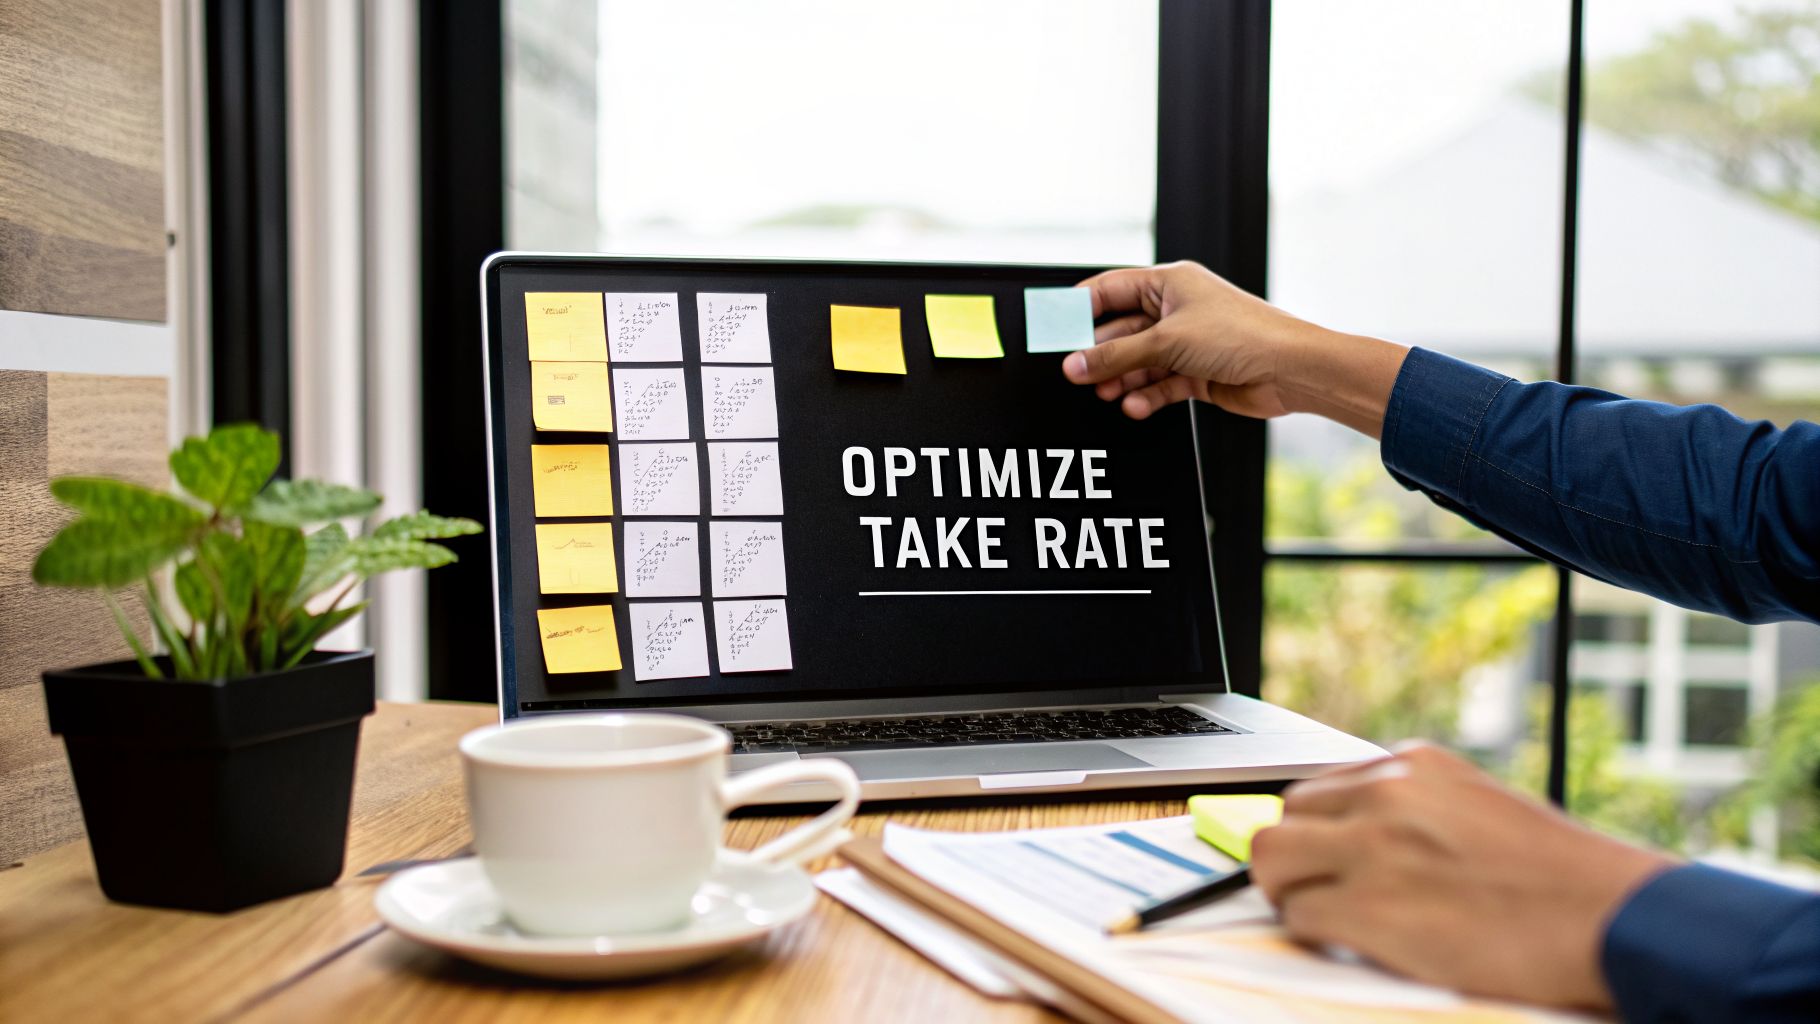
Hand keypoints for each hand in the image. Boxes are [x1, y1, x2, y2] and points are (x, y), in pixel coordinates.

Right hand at [1063, 261, 1408, 437]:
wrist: (1292, 370)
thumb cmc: (1243, 336)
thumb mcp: (1167, 342)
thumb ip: (1116, 357)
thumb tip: (1074, 364)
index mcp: (1170, 283)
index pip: (1110, 290)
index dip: (1079, 308)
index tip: (1051, 328)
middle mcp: (1177, 310)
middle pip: (1121, 331)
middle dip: (1098, 353)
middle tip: (1073, 372)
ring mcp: (1187, 343)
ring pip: (1139, 361)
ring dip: (1121, 378)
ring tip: (1103, 393)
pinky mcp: (1198, 374)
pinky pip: (1159, 384)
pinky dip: (1146, 395)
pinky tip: (1134, 405)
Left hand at [1250, 743, 1676, 1010]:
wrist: (1613, 918)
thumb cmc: (1565, 878)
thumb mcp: (1483, 806)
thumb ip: (1421, 806)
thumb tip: (1372, 829)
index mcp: (1414, 765)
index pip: (1325, 785)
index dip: (1324, 829)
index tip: (1330, 855)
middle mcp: (1386, 794)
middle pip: (1288, 814)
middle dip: (1299, 855)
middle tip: (1322, 889)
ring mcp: (1373, 848)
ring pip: (1273, 858)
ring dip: (1292, 891)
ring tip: (1328, 915)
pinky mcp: (1370, 906)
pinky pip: (1299, 914)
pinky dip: (1315, 934)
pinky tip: (1352, 943)